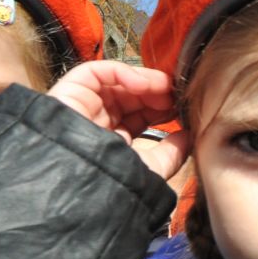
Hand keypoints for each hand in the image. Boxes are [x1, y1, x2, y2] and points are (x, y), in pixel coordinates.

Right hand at [49, 61, 190, 180]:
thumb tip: (189, 137)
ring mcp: (81, 108)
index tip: (180, 108)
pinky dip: (121, 71)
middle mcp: (96, 124)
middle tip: (176, 95)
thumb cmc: (117, 184)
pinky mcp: (68, 93)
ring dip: (144, 81)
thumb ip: (172, 153)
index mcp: (112, 142)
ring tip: (164, 88)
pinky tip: (143, 83)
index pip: (138, 116)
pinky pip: (95, 72)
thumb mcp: (152, 169)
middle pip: (128, 97)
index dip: (160, 108)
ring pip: (115, 83)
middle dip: (155, 93)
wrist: (85, 187)